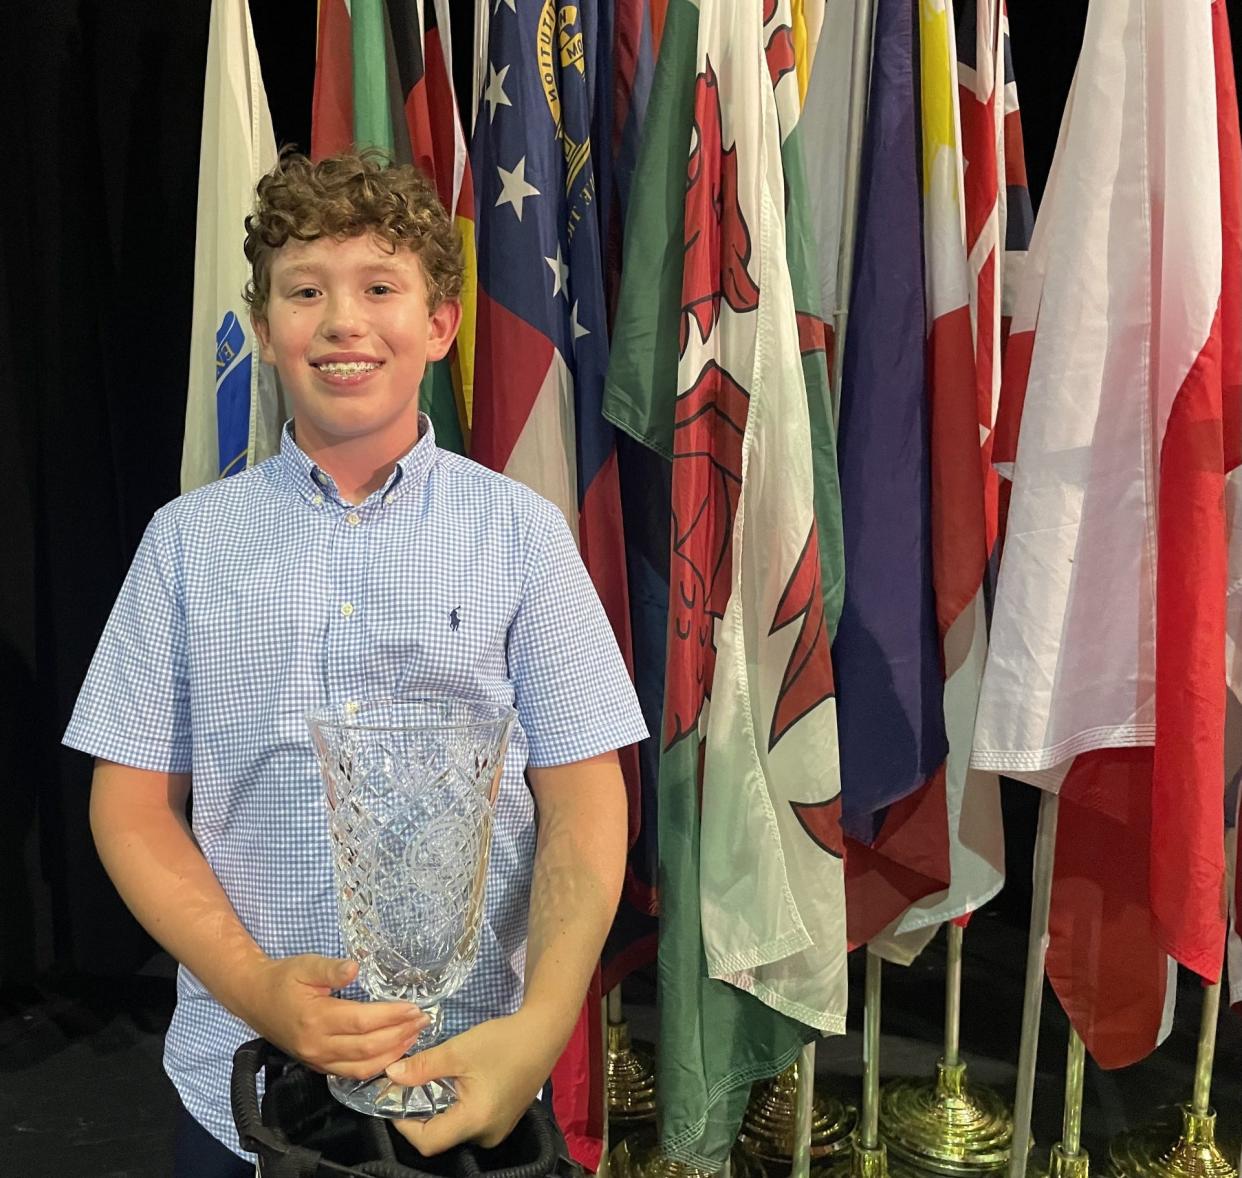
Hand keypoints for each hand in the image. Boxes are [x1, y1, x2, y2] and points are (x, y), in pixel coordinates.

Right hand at [239, 954, 428, 1077]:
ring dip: (393, 1053)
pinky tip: (393, 1052)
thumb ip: (331, 968)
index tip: (415, 1008)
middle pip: (367, 1047)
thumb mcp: (305, 965)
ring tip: (414, 1036)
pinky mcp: (318, 1065)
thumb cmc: (284, 978)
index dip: (391, 1016)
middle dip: (400, 1035)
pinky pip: (352, 1073)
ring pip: (362, 1066)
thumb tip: (355, 967)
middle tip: (423, 1021)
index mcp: (316, 1018)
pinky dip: (376, 1065)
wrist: (255, 999)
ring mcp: (317, 1059)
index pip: (362, 1022)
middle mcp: (317, 1045)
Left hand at [385, 1012, 556, 1153]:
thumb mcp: (458, 1050)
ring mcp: (497, 1131)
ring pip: (454, 1129)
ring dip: (438, 1109)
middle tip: (409, 1086)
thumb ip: (423, 1066)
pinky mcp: (503, 1121)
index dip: (404, 1124)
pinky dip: (456, 1108)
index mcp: (475, 1121)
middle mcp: (486, 1135)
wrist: (544, 1033)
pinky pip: (470, 1123)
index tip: (394, 1098)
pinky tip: (456, 1084)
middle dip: (420, 1114)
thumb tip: (391, 1075)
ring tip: (432, 1081)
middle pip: (441, 1137)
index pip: (427, 1141)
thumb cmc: (503, 1041)